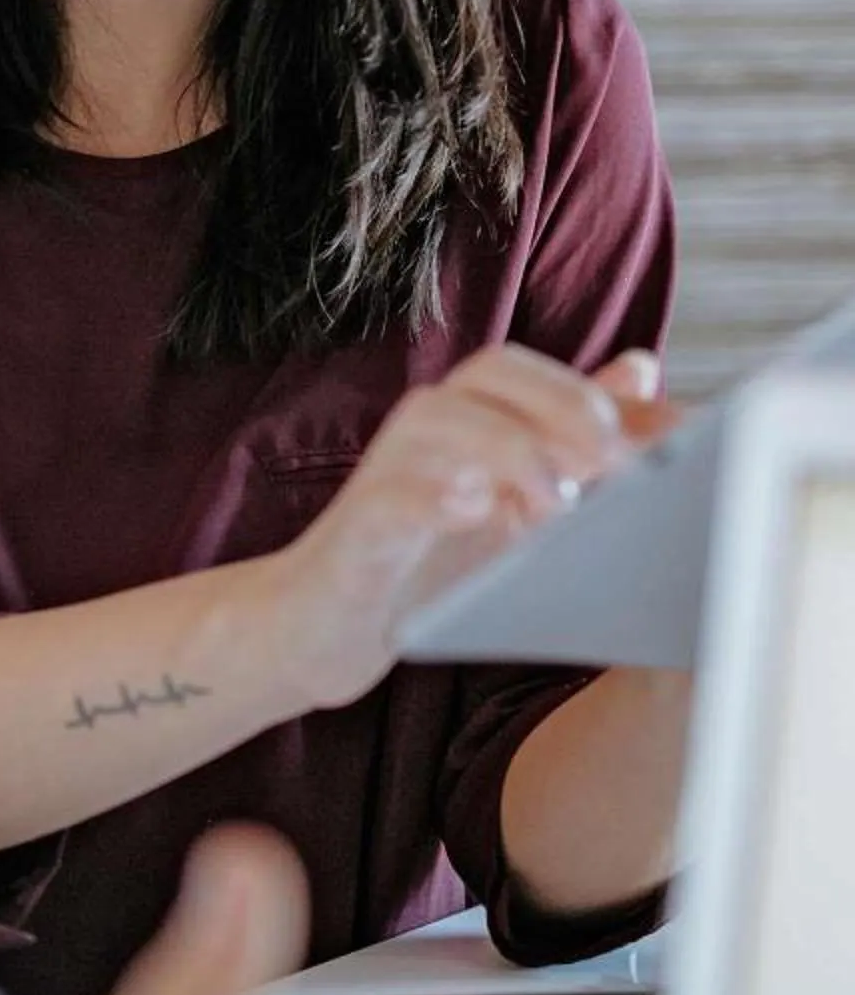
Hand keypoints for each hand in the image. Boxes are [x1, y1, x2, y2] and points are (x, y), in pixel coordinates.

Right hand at [262, 346, 668, 710]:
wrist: (324, 624)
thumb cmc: (425, 559)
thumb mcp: (514, 497)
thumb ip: (574, 437)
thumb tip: (644, 370)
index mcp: (465, 416)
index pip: (532, 370)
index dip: (599, 393)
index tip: (671, 438)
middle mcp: (421, 428)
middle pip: (491, 374)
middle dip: (564, 407)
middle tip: (618, 465)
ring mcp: (383, 474)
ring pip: (438, 420)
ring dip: (509, 449)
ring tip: (556, 503)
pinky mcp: (355, 531)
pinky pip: (388, 499)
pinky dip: (432, 499)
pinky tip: (475, 513)